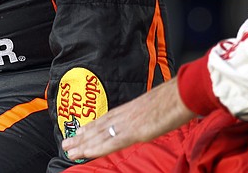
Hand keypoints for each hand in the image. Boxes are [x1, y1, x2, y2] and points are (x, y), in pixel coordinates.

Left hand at [62, 79, 193, 161]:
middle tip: (66, 143)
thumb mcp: (156, 105)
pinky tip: (86, 153)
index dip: (91, 126)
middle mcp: (125, 114)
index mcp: (130, 108)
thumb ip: (147, 113)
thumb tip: (146, 118)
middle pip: (98, 127)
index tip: (79, 131)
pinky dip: (97, 148)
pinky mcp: (133, 132)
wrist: (182, 93)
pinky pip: (111, 142)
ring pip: (99, 135)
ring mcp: (127, 123)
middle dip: (81, 136)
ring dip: (82, 143)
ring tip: (68, 149)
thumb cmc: (175, 98)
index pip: (106, 118)